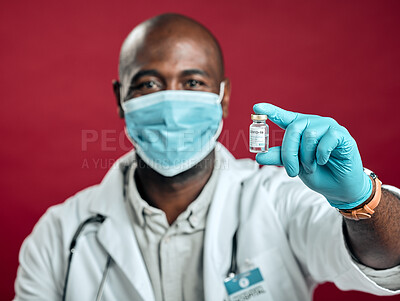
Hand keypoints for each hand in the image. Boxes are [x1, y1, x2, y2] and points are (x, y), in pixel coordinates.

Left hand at [253, 103, 371, 209]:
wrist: (339, 187)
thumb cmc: (317, 173)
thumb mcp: (294, 166)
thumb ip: (279, 157)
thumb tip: (258, 156)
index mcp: (300, 128)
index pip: (284, 117)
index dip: (271, 111)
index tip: (257, 107)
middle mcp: (313, 123)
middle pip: (294, 129)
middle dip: (289, 153)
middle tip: (292, 171)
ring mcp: (329, 127)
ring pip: (309, 136)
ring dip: (306, 157)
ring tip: (311, 167)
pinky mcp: (342, 134)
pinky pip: (326, 141)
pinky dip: (321, 155)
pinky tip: (323, 161)